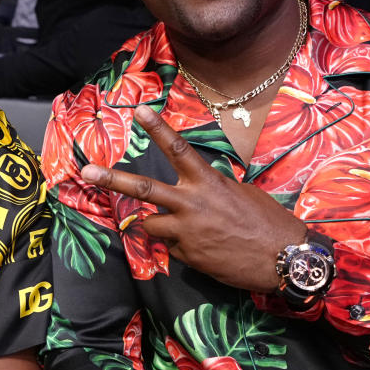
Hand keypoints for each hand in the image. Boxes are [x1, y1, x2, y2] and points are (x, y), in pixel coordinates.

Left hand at [80, 105, 306, 291]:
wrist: (282, 259)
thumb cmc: (267, 222)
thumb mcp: (240, 194)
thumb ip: (211, 187)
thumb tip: (195, 189)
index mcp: (208, 181)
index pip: (177, 148)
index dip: (157, 128)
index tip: (139, 110)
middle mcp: (192, 203)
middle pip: (143, 188)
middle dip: (112, 179)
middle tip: (87, 172)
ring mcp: (186, 231)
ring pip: (150, 224)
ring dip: (157, 225)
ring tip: (184, 230)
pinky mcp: (187, 256)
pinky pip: (171, 248)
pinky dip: (181, 247)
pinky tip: (205, 249)